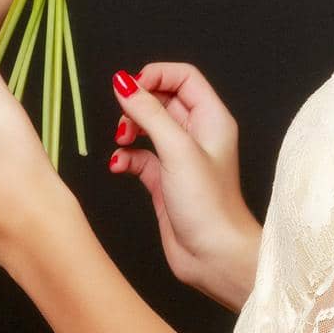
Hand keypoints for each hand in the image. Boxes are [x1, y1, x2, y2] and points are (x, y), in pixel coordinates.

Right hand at [111, 63, 262, 310]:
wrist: (213, 257)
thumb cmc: (209, 205)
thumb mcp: (176, 150)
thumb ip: (149, 113)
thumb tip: (123, 83)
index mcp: (211, 119)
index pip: (183, 78)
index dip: (156, 75)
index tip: (131, 86)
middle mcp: (197, 135)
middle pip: (162, 100)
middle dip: (138, 104)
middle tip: (125, 119)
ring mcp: (180, 158)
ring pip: (148, 127)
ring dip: (129, 129)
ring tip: (122, 140)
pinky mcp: (165, 181)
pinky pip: (140, 157)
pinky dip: (126, 157)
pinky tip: (119, 166)